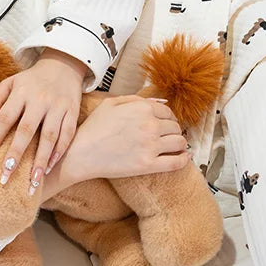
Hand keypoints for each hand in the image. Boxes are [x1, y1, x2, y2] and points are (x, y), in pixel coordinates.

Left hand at [0, 49, 86, 191]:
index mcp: (20, 92)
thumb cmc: (30, 81)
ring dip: (40, 161)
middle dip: (15, 156)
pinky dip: (59, 152)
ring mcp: (58, 106)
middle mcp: (39, 99)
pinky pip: (67, 135)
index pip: (4, 118)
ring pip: (50, 137)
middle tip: (4, 178)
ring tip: (32, 184)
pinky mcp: (73, 112)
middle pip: (26, 130)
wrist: (62, 65)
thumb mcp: (9, 83)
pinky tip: (50, 168)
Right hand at [59, 95, 190, 181]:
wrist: (81, 153)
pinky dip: (184, 159)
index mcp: (141, 108)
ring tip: (173, 146)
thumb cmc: (93, 128)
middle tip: (166, 135)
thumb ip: (135, 100)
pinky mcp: (149, 165)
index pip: (167, 111)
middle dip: (172, 130)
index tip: (165, 123)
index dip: (167, 117)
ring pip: (180, 142)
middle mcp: (150, 125)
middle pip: (175, 126)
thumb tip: (158, 102)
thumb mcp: (110, 104)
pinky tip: (183, 158)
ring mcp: (151, 146)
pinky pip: (177, 162)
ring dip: (179, 143)